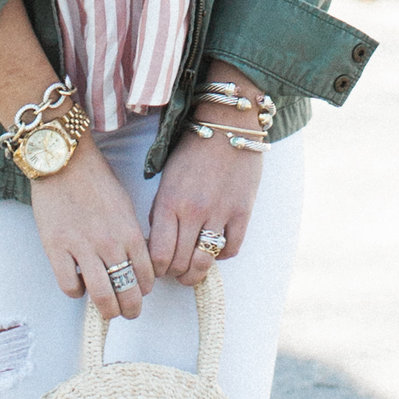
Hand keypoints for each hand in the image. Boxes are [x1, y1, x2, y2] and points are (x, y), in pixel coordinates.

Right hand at [29, 149, 155, 320]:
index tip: (140, 291)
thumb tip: (134, 261)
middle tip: (128, 311)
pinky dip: (76, 292)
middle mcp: (109, 243)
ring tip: (108, 311)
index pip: (146, 276)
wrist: (64, 160)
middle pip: (127, 292)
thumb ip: (131, 234)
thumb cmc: (95, 178)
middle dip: (130, 309)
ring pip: (101, 296)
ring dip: (108, 310)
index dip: (145, 289)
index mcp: (130, 232)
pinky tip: (78, 285)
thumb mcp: (125, 205)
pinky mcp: (56, 248)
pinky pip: (69, 285)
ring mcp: (82, 247)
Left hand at [148, 120, 261, 287]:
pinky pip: (231, 249)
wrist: (227, 125)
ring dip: (196, 273)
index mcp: (168, 202)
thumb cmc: (191, 150)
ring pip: (205, 262)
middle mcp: (193, 211)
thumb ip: (160, 211)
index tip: (157, 268)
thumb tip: (157, 241)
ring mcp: (219, 213)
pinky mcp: (242, 212)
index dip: (156, 269)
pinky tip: (215, 249)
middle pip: (180, 263)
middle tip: (174, 272)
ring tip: (192, 272)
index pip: (158, 254)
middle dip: (174, 273)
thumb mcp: (166, 178)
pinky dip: (221, 255)